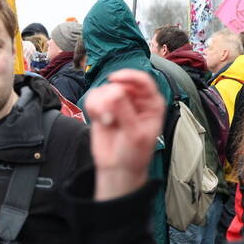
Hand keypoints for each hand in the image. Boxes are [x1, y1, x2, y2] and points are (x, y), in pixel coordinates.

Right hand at [84, 70, 164, 199]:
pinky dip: (92, 107)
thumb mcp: (135, 134)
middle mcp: (135, 99)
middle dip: (110, 99)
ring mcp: (118, 101)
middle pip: (119, 84)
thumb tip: (113, 92)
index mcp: (151, 103)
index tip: (114, 80)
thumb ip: (125, 112)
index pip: (142, 80)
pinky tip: (99, 119)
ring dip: (100, 105)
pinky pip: (92, 96)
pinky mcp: (102, 107)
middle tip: (110, 118)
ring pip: (103, 89)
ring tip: (106, 121)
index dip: (128, 76)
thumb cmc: (135, 153)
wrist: (118, 167)